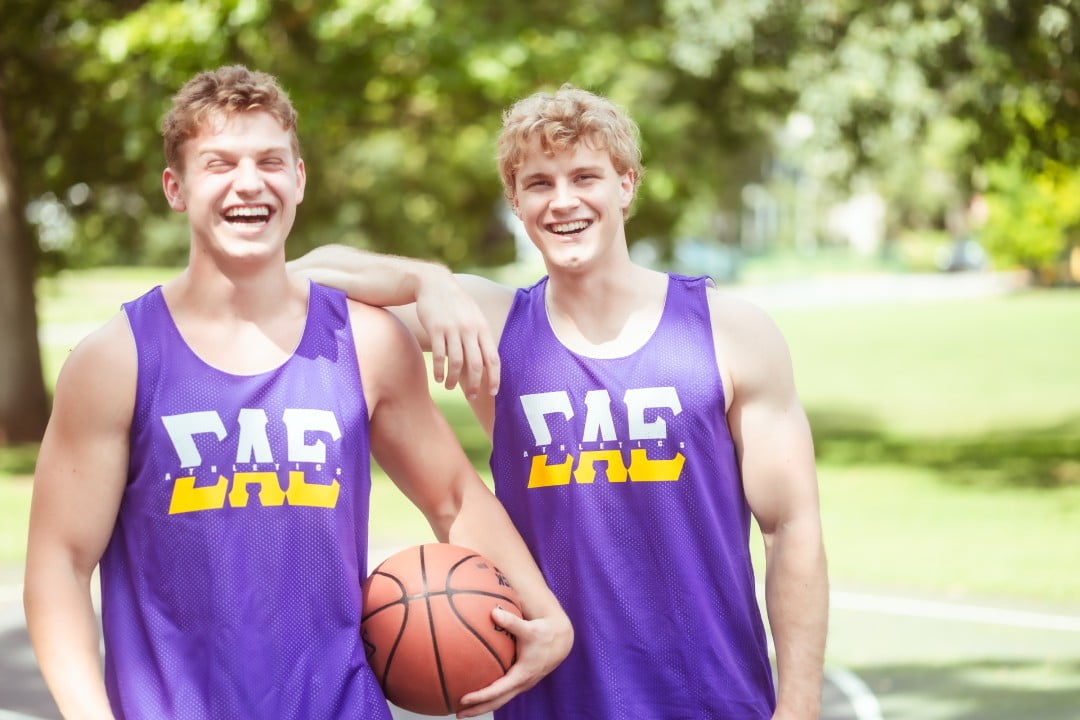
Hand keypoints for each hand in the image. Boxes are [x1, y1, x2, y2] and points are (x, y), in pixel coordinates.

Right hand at [414, 273, 499, 397]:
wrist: (434, 283)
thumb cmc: (455, 303)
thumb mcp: (474, 316)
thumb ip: (480, 336)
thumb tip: (486, 363)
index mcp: (482, 328)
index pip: (493, 358)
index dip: (494, 377)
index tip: (492, 393)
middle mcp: (470, 329)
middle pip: (476, 364)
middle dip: (474, 384)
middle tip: (471, 396)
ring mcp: (453, 329)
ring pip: (457, 362)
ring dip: (453, 379)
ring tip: (448, 386)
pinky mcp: (436, 328)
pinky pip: (440, 355)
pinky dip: (439, 370)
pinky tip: (438, 377)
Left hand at [454, 606, 572, 716]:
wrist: (561, 641)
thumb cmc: (544, 633)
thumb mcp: (528, 628)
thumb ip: (511, 621)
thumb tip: (493, 612)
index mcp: (522, 675)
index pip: (497, 691)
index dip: (480, 697)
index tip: (463, 699)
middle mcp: (521, 684)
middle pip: (496, 702)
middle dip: (477, 709)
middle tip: (458, 713)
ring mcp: (521, 684)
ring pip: (500, 700)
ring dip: (482, 705)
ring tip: (463, 708)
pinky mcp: (521, 680)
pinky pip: (503, 692)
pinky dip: (490, 696)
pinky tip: (477, 691)